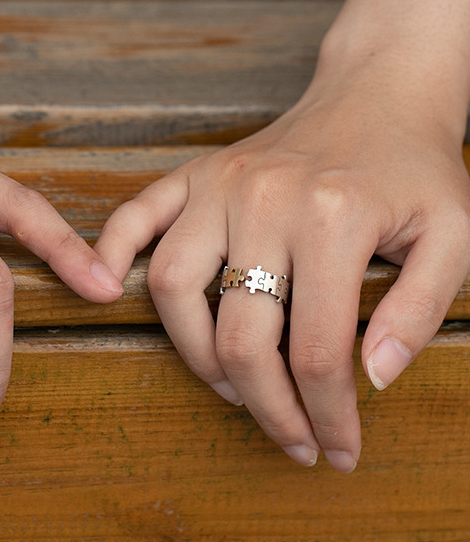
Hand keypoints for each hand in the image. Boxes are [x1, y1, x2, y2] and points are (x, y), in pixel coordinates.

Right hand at [95, 56, 469, 471]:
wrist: (377, 93)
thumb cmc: (414, 168)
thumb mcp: (453, 236)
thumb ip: (419, 310)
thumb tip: (374, 378)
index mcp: (332, 218)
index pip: (317, 349)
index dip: (327, 415)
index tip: (337, 448)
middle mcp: (264, 200)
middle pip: (240, 334)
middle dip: (265, 406)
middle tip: (290, 436)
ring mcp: (219, 184)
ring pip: (173, 286)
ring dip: (193, 352)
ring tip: (231, 385)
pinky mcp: (194, 174)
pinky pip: (136, 216)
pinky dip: (112, 254)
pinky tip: (107, 290)